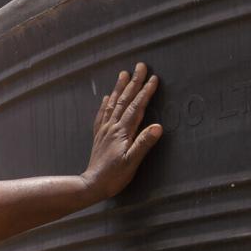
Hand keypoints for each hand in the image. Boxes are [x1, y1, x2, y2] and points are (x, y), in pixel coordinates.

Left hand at [83, 62, 162, 198]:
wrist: (91, 185)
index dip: (145, 92)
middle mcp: (112, 127)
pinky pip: (102, 116)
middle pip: (124, 100)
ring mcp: (104, 131)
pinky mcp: (99, 137)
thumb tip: (158, 126)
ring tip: (123, 74)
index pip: (136, 107)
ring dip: (119, 88)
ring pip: (112, 104)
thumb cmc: (114, 176)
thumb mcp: (132, 162)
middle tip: (140, 66)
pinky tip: (107, 98)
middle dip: (133, 82)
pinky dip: (105, 104)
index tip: (153, 78)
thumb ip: (144, 144)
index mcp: (122, 132)